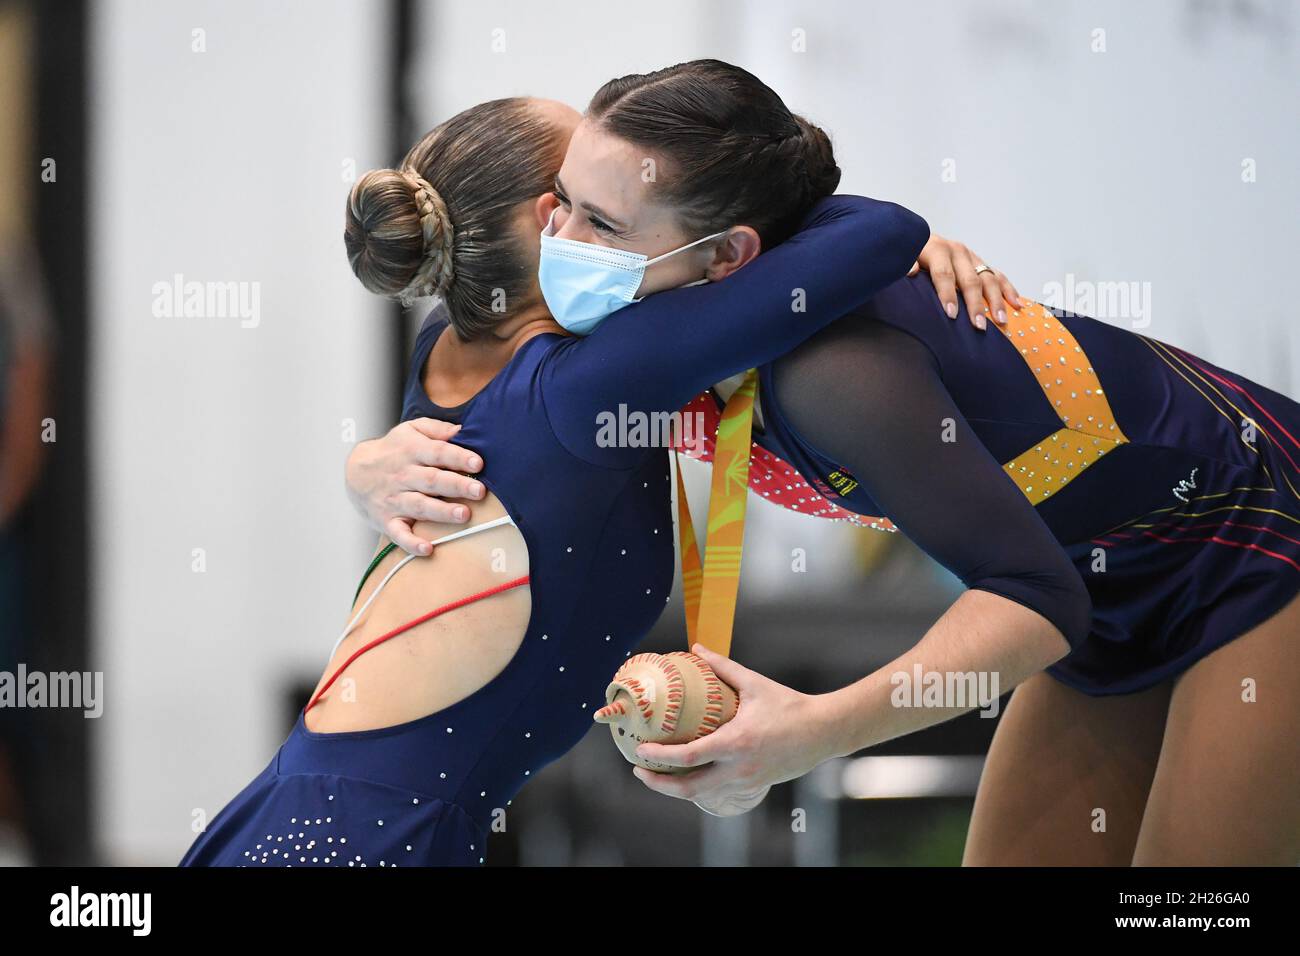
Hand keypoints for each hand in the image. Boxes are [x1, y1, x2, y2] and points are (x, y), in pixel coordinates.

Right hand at [344, 418, 485, 554]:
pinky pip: (399, 534)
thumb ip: (436, 429)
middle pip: (431, 480)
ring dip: (442, 512)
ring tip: (464, 514)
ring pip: (420, 506)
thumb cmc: (393, 450)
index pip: (437, 452)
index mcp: (411, 451)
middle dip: (456, 485)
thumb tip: (462, 429)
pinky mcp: (387, 521)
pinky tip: (428, 549)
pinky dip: (412, 543)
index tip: (478, 463)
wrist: (355, 472)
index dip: (458, 457)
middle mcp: (402, 476)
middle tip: (480, 490)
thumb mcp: (410, 430)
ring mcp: (394, 500)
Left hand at [630, 643, 835, 814]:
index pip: (688, 757)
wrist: (824, 732)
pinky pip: (718, 792)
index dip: (659, 757)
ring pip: (702, 795)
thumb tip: (697, 647)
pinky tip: (687, 774)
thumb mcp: (754, 683)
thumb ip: (723, 666)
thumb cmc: (790, 706)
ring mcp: (746, 782)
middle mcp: (738, 769)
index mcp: (735, 743)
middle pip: (688, 788)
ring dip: (675, 789)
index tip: (640, 749)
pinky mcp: (754, 786)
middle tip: (639, 771)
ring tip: (657, 775)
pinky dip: (698, 786)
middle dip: (658, 784)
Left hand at [908, 233, 1021, 330]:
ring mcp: (971, 256)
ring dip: (996, 300)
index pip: (943, 274)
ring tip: (1001, 320)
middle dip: (975, 304)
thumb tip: (910, 272)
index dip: (947, 295)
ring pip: (988, 278)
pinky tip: (1016, 304)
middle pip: (970, 280)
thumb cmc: (908, 254)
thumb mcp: (902, 256)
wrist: (916, 237)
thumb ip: (905, 263)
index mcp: (936, 248)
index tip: (951, 315)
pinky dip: (1008, 290)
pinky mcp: (979, 262)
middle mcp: (957, 251)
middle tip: (978, 325)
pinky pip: (997, 276)